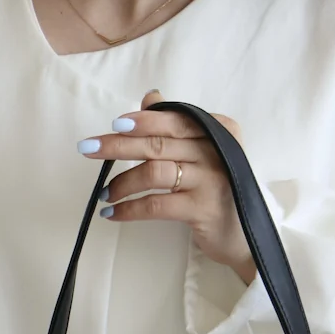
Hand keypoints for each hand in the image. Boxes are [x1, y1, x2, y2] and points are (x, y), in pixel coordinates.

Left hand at [78, 89, 257, 286]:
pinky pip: (156, 204)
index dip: (143, 121)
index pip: (175, 119)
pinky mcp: (202, 210)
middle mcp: (218, 151)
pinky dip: (130, 209)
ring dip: (122, 183)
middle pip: (159, 143)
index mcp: (220, 130)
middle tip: (88, 148)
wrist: (246, 236)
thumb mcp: (206, 153)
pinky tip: (113, 213)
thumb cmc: (220, 190)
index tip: (114, 124)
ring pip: (154, 172)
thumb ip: (180, 125)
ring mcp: (211, 180)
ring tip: (104, 193)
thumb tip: (152, 97)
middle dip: (118, 145)